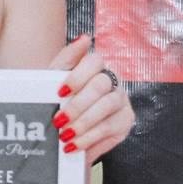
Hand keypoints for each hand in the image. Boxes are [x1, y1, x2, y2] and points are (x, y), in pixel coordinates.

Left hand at [49, 34, 134, 164]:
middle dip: (78, 105)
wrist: (66, 126)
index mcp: (97, 66)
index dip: (78, 76)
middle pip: (101, 86)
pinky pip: (109, 129)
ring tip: (65, 135)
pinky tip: (74, 145)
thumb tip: (84, 38)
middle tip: (58, 121)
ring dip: (83, 124)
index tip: (60, 92)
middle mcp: (113, 80)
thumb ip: (68, 57)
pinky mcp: (125, 121)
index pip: (95, 61)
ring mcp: (122, 101)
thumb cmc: (61, 98)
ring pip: (107, 108)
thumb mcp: (56, 78)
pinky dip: (90, 139)